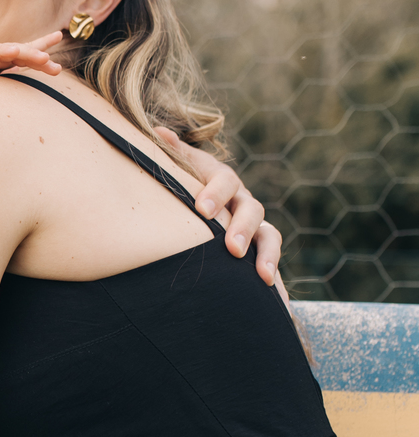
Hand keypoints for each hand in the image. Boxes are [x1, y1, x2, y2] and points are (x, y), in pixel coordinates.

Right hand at [0, 33, 62, 79]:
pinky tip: (14, 50)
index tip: (58, 36)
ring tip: (44, 58)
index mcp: (7, 59)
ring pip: (15, 51)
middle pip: (27, 53)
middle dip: (42, 58)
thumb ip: (8, 85)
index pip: (29, 50)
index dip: (43, 43)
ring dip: (30, 53)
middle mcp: (3, 53)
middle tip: (56, 68)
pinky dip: (5, 50)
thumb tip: (24, 100)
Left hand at [156, 129, 281, 287]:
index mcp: (222, 179)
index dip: (215, 194)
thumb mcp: (179, 167)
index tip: (201, 210)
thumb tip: (158, 133)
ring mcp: (254, 226)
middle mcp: (242, 201)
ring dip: (268, 256)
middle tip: (232, 249)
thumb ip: (172, 153)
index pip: (225, 181)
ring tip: (262, 277)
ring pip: (269, 236)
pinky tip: (278, 303)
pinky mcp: (259, 249)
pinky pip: (271, 263)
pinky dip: (276, 281)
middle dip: (242, 229)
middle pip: (251, 210)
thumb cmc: (183, 186)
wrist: (199, 205)